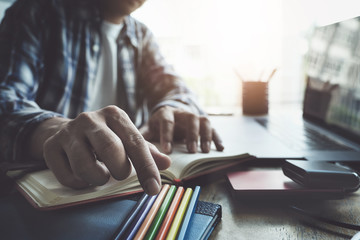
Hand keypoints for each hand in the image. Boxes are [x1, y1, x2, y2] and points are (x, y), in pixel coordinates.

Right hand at [28, 106, 170, 194]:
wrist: (66, 130)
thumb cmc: (104, 136)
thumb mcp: (125, 138)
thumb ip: (146, 151)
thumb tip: (167, 163)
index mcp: (114, 114)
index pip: (135, 142)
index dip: (146, 167)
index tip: (154, 189)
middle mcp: (91, 118)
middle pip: (110, 149)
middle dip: (119, 169)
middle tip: (119, 174)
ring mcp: (68, 131)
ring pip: (85, 166)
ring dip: (98, 178)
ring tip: (101, 173)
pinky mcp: (51, 146)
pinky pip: (67, 176)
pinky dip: (79, 182)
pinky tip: (82, 174)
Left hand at [140, 106, 223, 153]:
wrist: (168, 115)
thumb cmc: (156, 126)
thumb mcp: (147, 130)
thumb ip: (143, 139)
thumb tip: (140, 153)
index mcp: (165, 113)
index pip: (167, 121)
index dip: (167, 135)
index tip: (168, 150)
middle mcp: (181, 113)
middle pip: (190, 118)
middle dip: (191, 134)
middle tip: (191, 150)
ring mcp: (194, 117)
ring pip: (203, 121)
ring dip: (206, 135)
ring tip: (204, 151)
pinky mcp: (202, 123)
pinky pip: (213, 128)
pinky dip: (217, 138)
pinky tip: (220, 148)